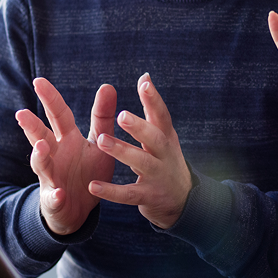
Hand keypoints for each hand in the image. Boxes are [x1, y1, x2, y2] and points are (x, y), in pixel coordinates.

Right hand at [16, 78, 116, 234]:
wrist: (80, 208)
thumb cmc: (88, 170)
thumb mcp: (99, 142)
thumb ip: (103, 117)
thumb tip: (107, 85)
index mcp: (66, 138)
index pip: (58, 114)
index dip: (50, 99)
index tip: (39, 81)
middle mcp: (54, 154)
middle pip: (41, 136)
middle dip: (31, 126)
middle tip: (21, 113)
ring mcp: (50, 177)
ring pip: (41, 165)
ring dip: (40, 157)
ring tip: (41, 148)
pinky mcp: (54, 200)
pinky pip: (53, 198)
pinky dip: (54, 196)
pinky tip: (58, 193)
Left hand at [89, 74, 192, 229]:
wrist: (184, 201)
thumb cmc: (166, 160)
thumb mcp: (163, 136)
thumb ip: (152, 110)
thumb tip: (145, 76)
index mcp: (166, 137)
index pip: (162, 115)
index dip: (154, 99)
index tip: (144, 82)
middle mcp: (165, 155)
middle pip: (155, 138)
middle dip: (139, 126)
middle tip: (121, 115)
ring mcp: (159, 176)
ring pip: (141, 162)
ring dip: (122, 151)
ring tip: (101, 140)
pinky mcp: (149, 197)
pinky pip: (128, 194)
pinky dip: (111, 191)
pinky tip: (93, 186)